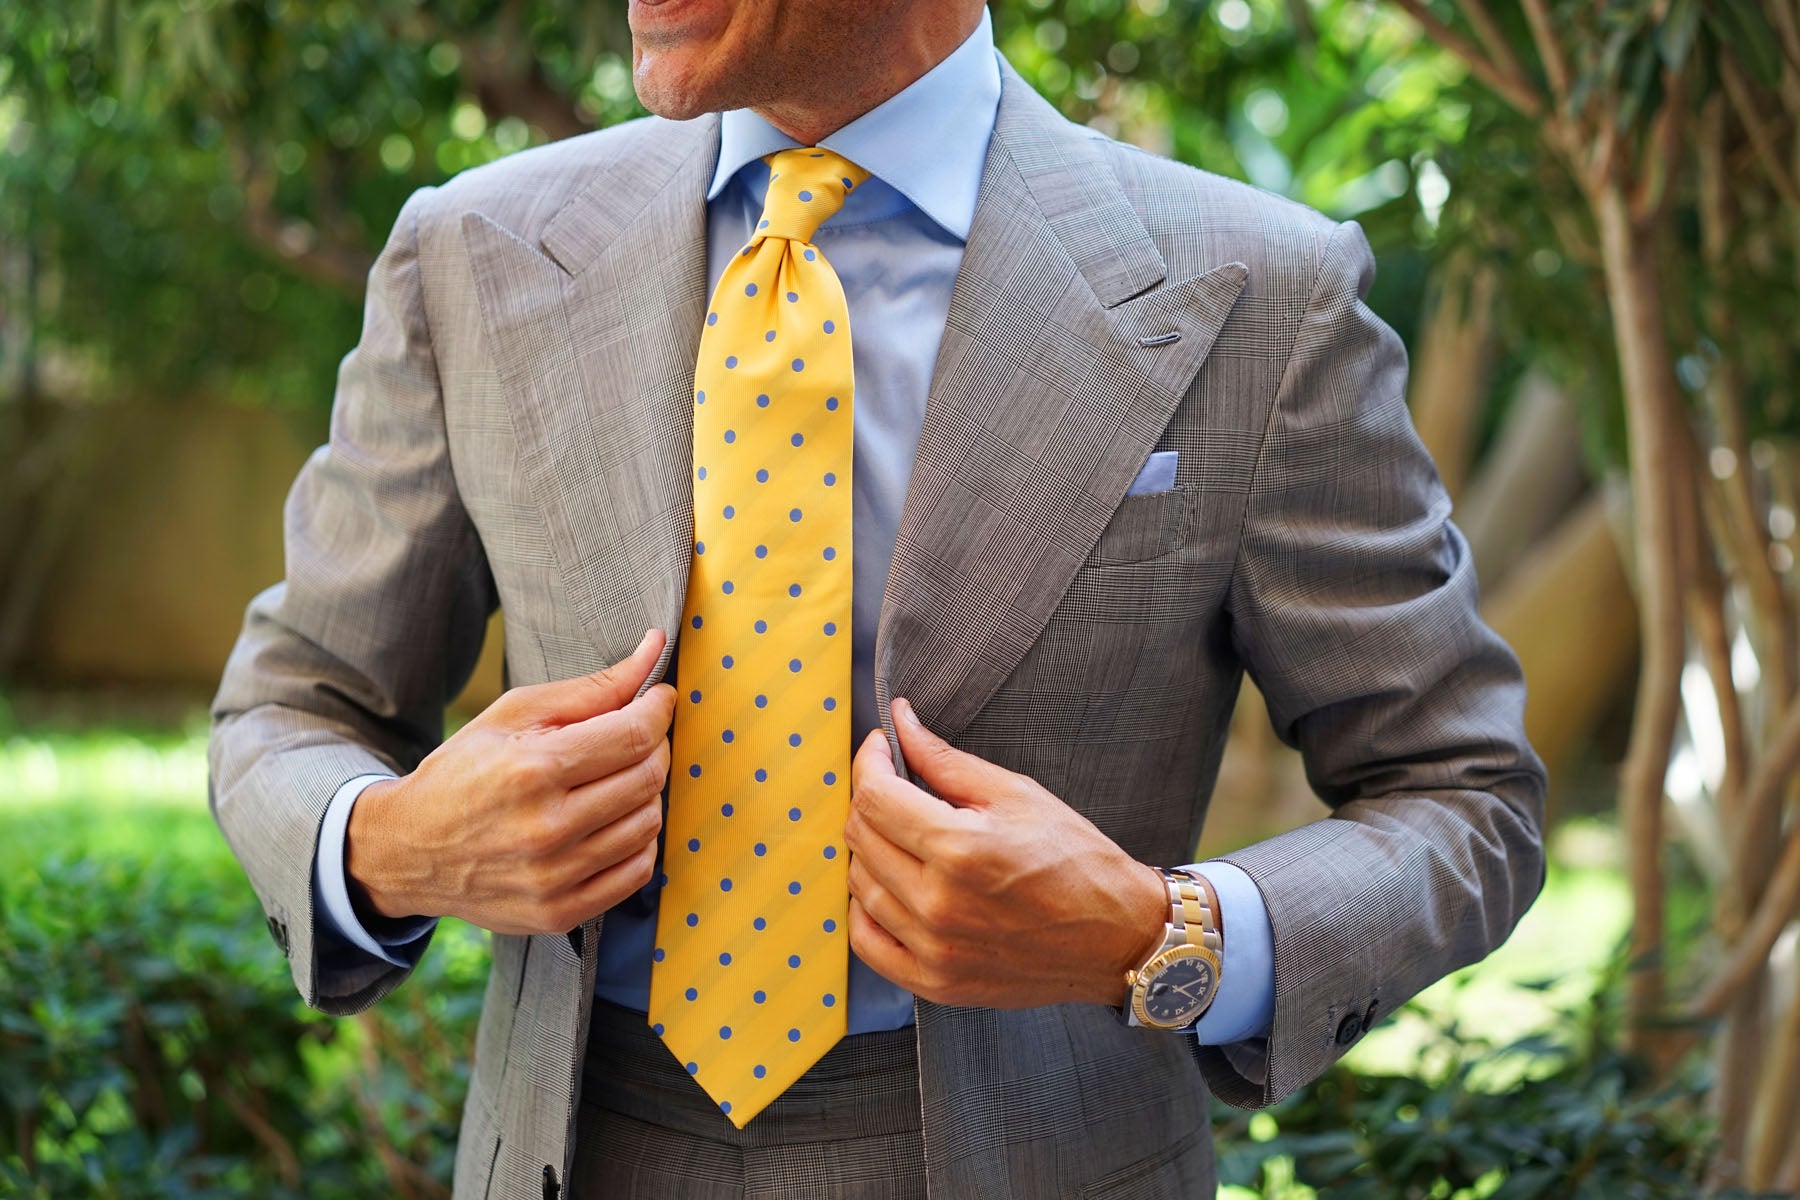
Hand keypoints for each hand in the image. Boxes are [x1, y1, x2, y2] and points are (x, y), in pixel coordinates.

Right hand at [346, 629, 675, 935]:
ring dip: (646, 794)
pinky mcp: (559, 912)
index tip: (658, 699)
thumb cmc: (463, 772)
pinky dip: (638, 841)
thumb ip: (590, 689)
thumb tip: (653, 652)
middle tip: (635, 736)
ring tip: (615, 779)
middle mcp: (546, 829)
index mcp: (532, 771)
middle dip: (654, 746)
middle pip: (648, 778)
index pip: (634, 736)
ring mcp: (554, 877)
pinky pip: (637, 872)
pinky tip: (612, 821)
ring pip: (649, 824)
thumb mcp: (513, 715)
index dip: (658, 710)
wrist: (408, 850)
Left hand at [844, 697, 1167, 1007]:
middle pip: (861, 838)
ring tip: (904, 838)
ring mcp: (933, 949)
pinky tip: (892, 889)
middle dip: (871, 800)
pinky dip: (867, 911)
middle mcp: (938, 903)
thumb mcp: (1017, 795)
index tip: (882, 749)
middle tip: (896, 787)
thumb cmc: (1078, 863)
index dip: (870, 762)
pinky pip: (868, 943)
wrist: (1118, 938)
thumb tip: (902, 723)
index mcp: (959, 849)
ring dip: (872, 852)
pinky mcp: (936, 983)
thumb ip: (947, 760)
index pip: (874, 796)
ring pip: (860, 887)